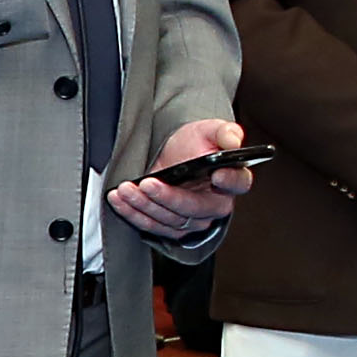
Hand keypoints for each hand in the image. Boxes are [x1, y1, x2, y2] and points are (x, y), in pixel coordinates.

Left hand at [107, 117, 256, 241]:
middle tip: (148, 183)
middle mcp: (215, 205)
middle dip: (167, 197)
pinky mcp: (170, 226)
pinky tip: (118, 199)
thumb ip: (225, 132)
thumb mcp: (210, 130)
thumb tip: (233, 141)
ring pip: (168, 219)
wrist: (172, 154)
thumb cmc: (196, 143)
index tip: (216, 174)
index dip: (229, 180)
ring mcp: (192, 219)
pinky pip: (150, 225)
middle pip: (193, 208)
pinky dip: (131, 213)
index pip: (238, 183)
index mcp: (233, 180)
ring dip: (143, 205)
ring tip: (125, 189)